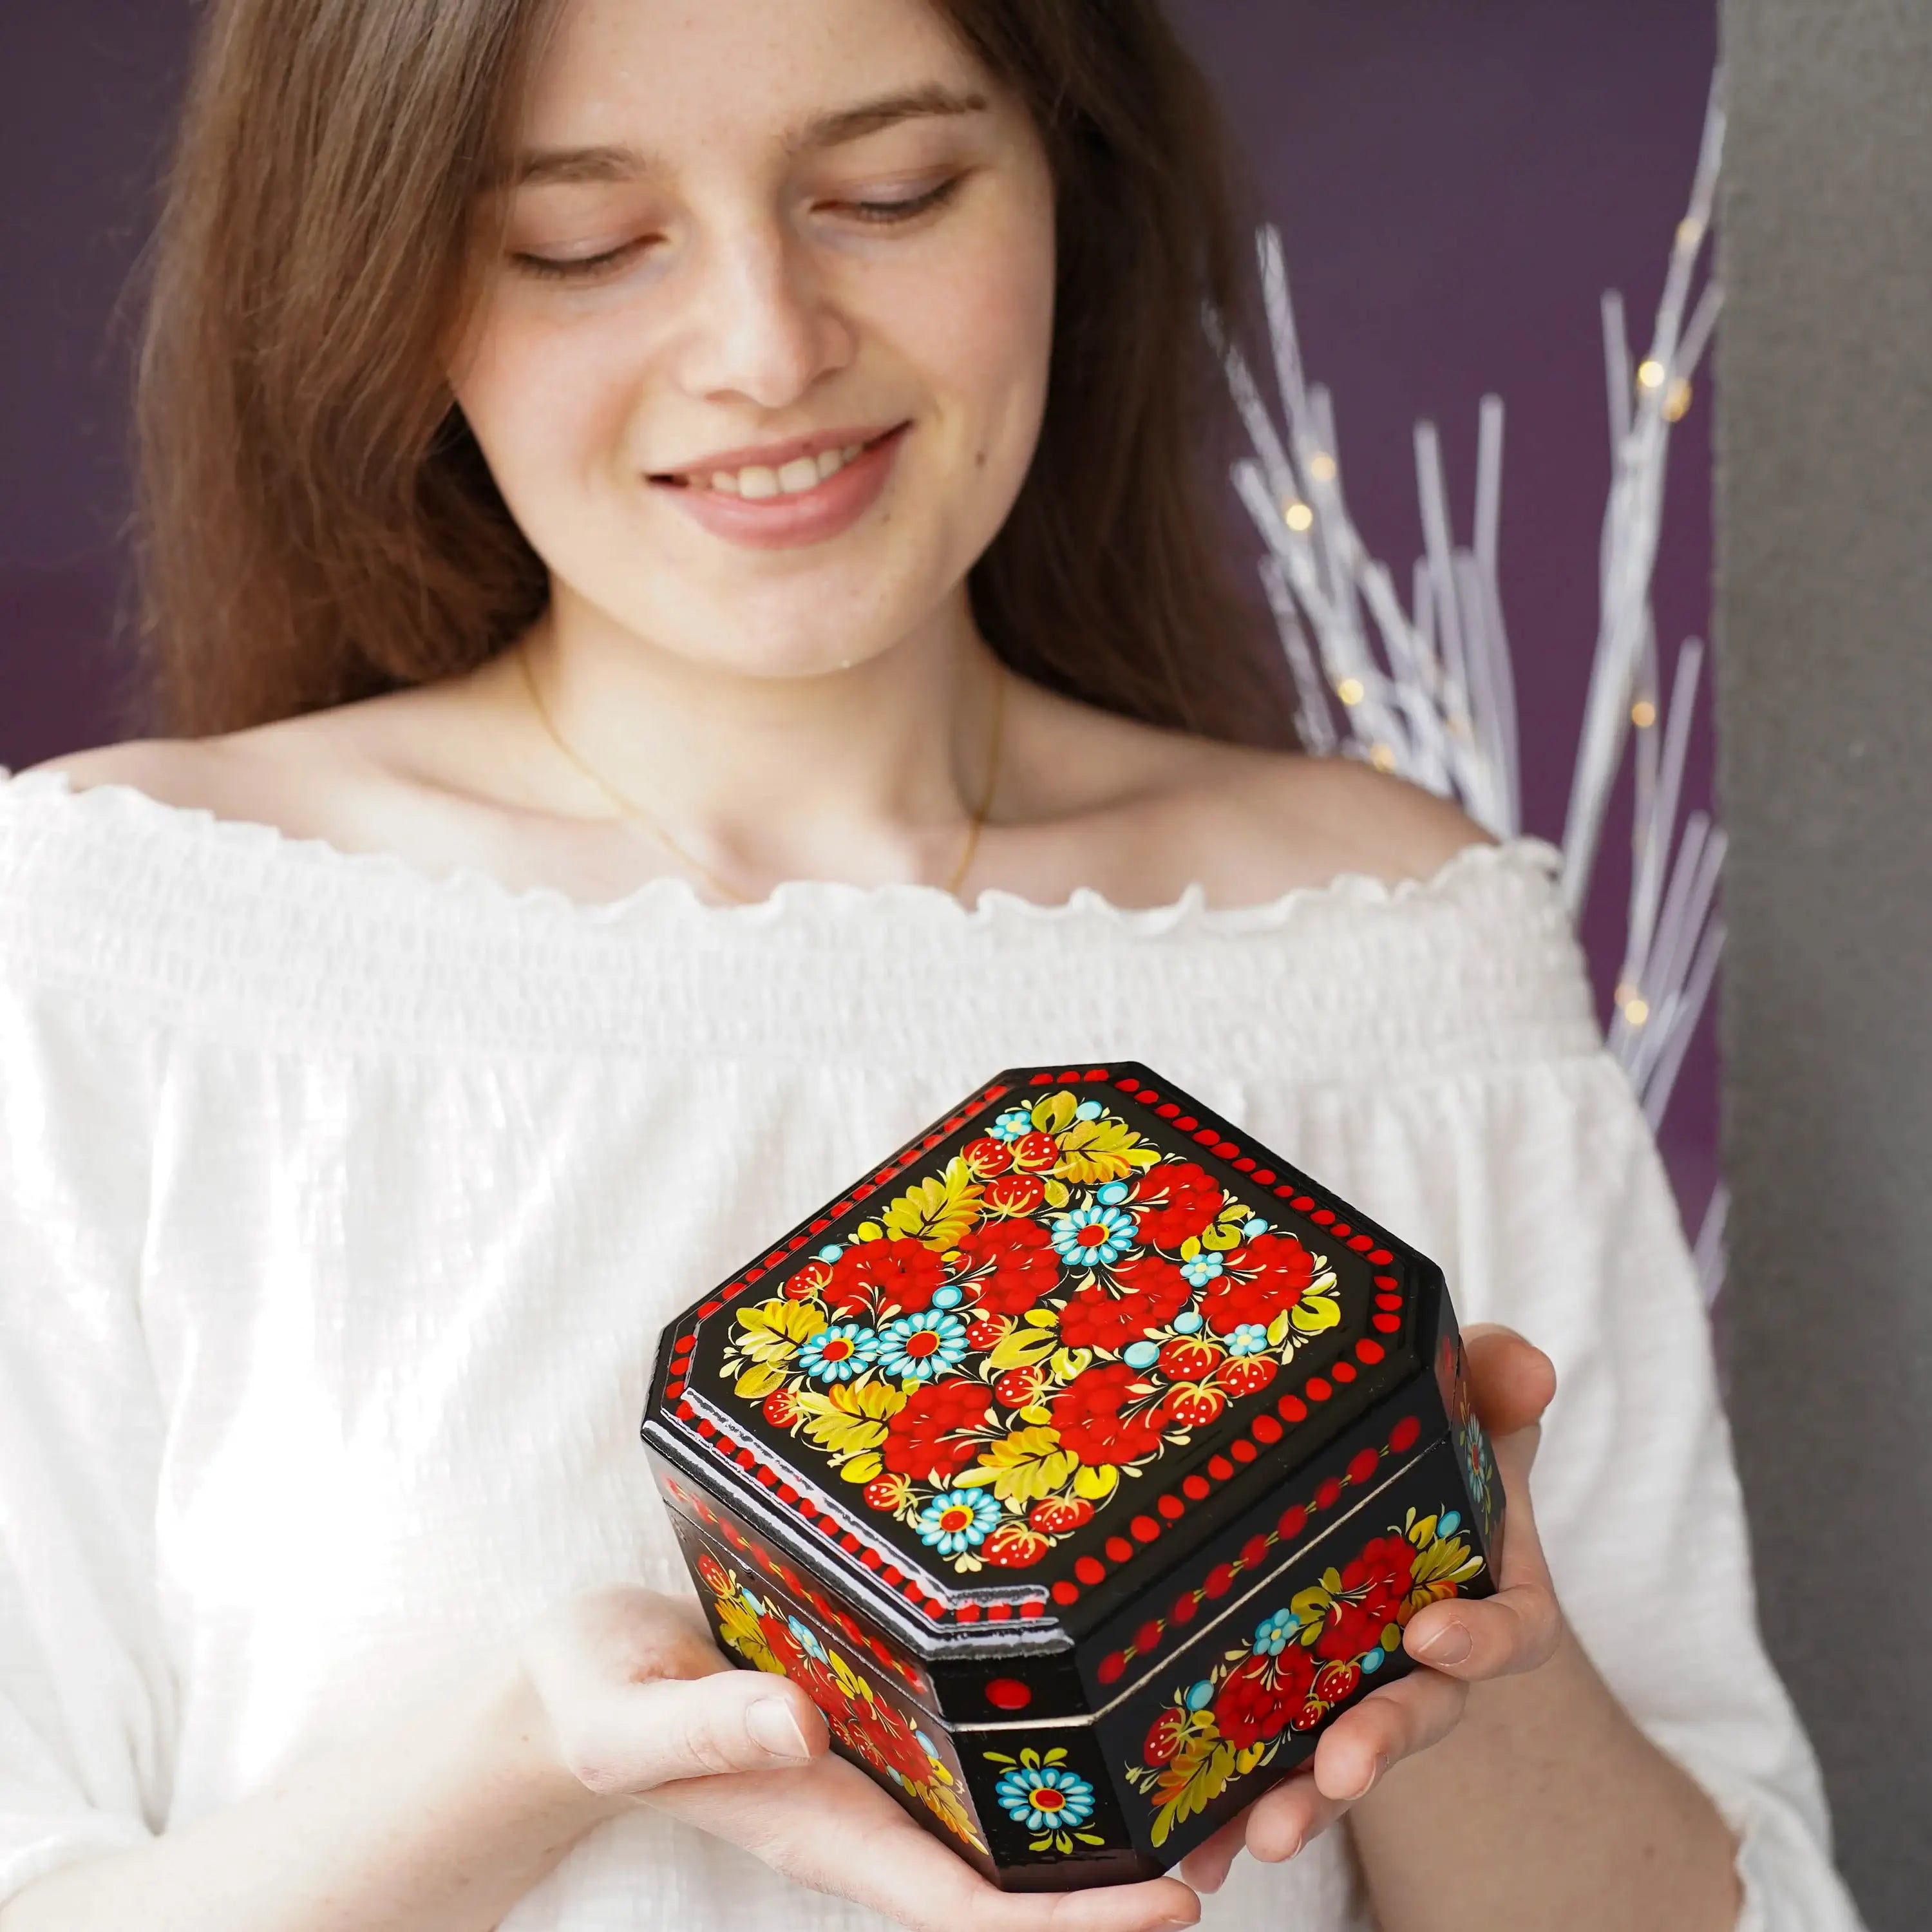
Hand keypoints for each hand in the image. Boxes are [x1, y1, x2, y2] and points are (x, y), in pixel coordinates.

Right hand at [517, 1585, 1200, 1931]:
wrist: (578, 1676)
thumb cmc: (596, 1702)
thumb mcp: (633, 1714)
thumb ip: (704, 1726)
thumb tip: (796, 1722)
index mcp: (834, 1828)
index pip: (975, 1903)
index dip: (1076, 1917)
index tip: (1177, 1907)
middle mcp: (878, 1804)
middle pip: (1024, 1862)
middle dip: (1130, 1862)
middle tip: (1254, 1818)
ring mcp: (884, 1758)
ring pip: (1016, 1798)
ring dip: (1107, 1793)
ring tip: (1218, 1751)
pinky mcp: (879, 1701)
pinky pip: (980, 1731)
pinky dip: (1048, 1727)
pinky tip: (1105, 1673)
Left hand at [1177, 1324, 1561, 1894]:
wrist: (1374, 1485)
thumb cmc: (1427, 1438)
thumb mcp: (1463, 1400)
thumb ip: (1494, 1381)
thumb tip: (1528, 1367)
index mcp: (1485, 1591)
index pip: (1509, 1629)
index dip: (1479, 1637)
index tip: (1432, 1631)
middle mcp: (1426, 1657)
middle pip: (1417, 1713)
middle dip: (1378, 1745)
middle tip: (1338, 1772)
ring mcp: (1358, 1689)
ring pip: (1342, 1757)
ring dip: (1304, 1802)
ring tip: (1255, 1837)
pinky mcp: (1293, 1711)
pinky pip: (1268, 1767)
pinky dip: (1232, 1810)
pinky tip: (1188, 1849)